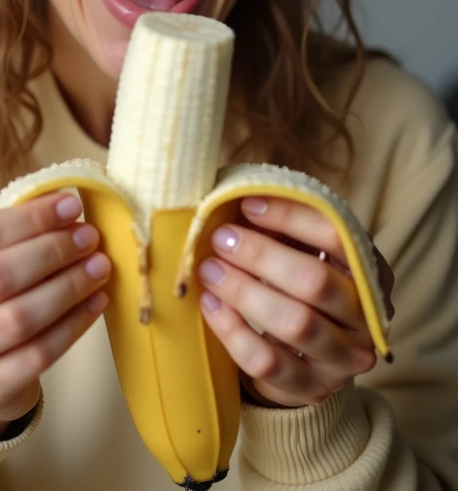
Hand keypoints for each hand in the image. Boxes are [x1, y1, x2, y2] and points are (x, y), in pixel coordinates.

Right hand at [0, 192, 110, 438]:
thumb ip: (12, 231)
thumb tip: (66, 208)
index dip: (29, 219)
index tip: (70, 207)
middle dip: (51, 252)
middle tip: (88, 238)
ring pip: (18, 319)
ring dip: (68, 288)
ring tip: (98, 267)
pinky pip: (37, 356)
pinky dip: (73, 325)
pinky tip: (94, 302)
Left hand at [197, 196, 393, 408]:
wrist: (304, 357)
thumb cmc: (297, 286)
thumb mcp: (301, 251)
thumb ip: (282, 227)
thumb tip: (232, 192)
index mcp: (371, 271)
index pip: (336, 235)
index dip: (290, 216)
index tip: (246, 204)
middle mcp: (367, 318)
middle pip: (316, 281)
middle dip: (261, 255)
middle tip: (220, 238)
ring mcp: (344, 358)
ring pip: (295, 323)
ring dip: (244, 291)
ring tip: (208, 268)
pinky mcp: (312, 388)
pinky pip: (268, 362)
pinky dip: (233, 331)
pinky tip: (210, 304)